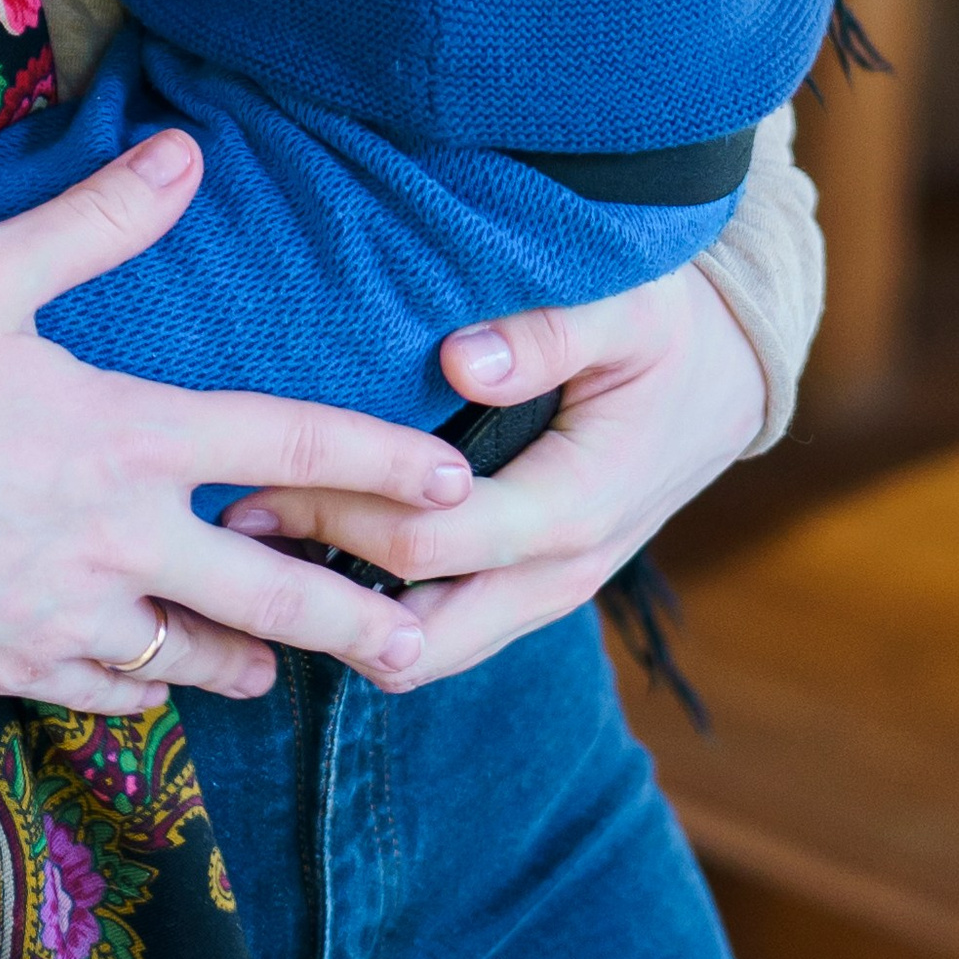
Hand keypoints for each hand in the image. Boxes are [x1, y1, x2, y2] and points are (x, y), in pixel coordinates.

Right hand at [0, 133, 460, 715]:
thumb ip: (98, 219)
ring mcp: (67, 616)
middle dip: (355, 620)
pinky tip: (157, 682)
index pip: (284, 448)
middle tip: (420, 642)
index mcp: (125, 437)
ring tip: (292, 667)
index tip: (448, 484)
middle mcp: (117, 540)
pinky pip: (110, 695)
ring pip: (195, 661)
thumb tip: (184, 154)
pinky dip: (147, 690)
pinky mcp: (12, 666)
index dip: (377, 463)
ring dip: (253, 661)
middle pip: (270, 596)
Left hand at [218, 264, 764, 683]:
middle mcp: (557, 575)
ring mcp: (546, 593)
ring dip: (345, 618)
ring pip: (430, 652)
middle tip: (231, 535)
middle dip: (322, 596)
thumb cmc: (669, 329)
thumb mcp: (626, 306)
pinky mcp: (532, 587)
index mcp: (571, 509)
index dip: (334, 515)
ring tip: (253, 557)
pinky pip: (447, 630)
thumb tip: (460, 361)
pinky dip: (382, 614)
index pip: (427, 542)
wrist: (728, 376)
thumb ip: (545, 331)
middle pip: (419, 635)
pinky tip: (314, 561)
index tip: (254, 476)